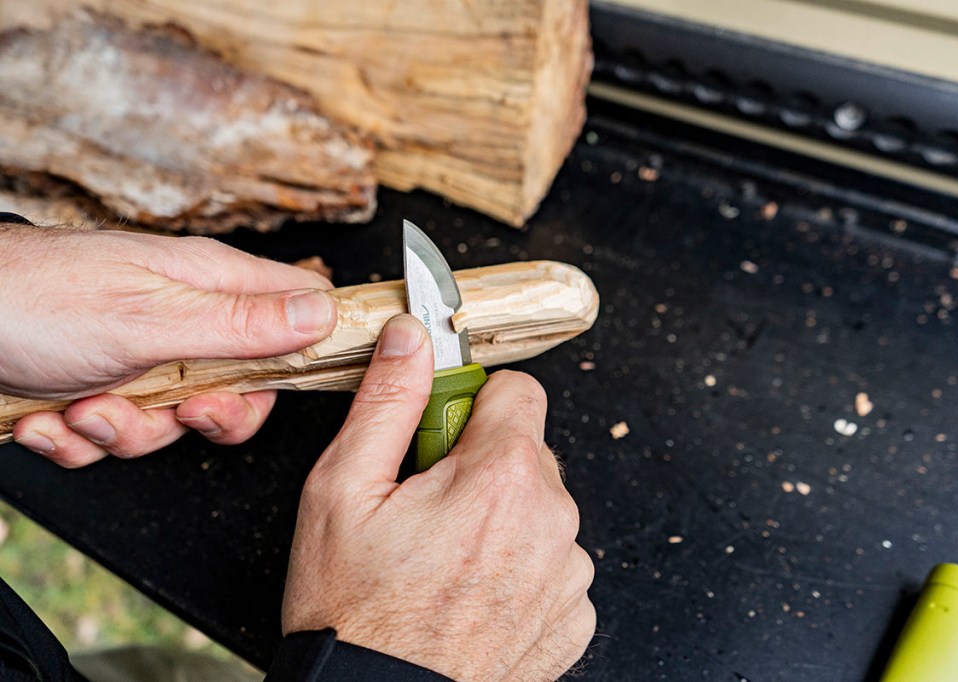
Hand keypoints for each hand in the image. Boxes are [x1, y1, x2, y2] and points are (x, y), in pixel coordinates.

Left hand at [1, 222, 336, 466]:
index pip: (299, 306)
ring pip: (174, 422)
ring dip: (125, 432)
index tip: (296, 382)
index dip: (311, 346)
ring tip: (83, 407)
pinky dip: (81, 440)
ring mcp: (142, 356)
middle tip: (180, 409)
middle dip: (206, 417)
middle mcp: (184, 319)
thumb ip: (243, 324)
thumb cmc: (35, 297)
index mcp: (210, 284)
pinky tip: (51, 417)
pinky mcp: (101, 386)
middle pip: (244, 386)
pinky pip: (118, 435)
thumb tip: (322, 315)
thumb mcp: (152, 317)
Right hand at [282, 315, 594, 680]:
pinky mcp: (573, 618)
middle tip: (428, 506)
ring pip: (541, 509)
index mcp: (501, 477)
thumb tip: (411, 338)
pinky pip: (554, 564)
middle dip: (481, 463)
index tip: (441, 433)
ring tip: (445, 560)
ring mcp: (568, 574)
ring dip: (503, 520)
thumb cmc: (354, 613)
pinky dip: (520, 569)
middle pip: (528, 452)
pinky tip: (473, 595)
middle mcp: (551, 520)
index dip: (472, 403)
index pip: (519, 390)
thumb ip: (388, 401)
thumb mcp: (344, 490)